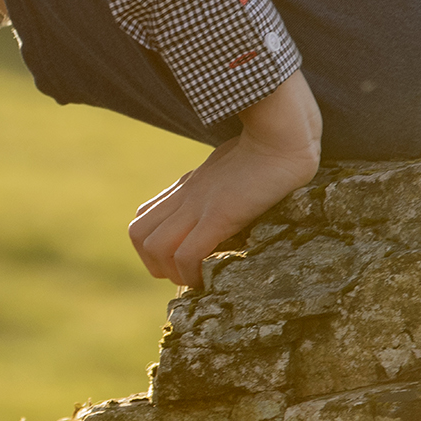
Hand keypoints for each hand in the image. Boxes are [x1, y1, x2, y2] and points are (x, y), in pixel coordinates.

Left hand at [128, 70, 321, 284]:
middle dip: (154, 264)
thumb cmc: (265, 151)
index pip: (143, 216)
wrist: (282, 139)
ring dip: (171, 273)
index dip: (152, 246)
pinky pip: (186, 253)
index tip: (179, 260)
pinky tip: (211, 280)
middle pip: (138, 233)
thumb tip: (230, 201)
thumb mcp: (232, 168)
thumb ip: (220, 183)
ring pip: (154, 246)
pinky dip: (192, 275)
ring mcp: (198, 204)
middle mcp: (185, 195)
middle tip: (185, 274)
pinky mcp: (218, 214)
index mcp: (187, 185)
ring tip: (197, 280)